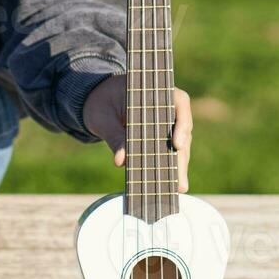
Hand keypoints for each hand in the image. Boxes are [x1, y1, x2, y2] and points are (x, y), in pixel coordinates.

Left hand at [81, 75, 192, 192]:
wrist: (96, 101)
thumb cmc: (100, 103)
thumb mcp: (103, 118)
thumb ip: (113, 136)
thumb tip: (121, 162)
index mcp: (156, 90)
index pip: (180, 102)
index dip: (182, 123)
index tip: (177, 145)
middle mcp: (167, 105)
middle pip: (182, 129)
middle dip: (181, 156)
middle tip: (179, 181)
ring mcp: (166, 122)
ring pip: (179, 144)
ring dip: (178, 166)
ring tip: (177, 188)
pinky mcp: (160, 137)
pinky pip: (168, 151)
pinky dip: (168, 166)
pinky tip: (168, 185)